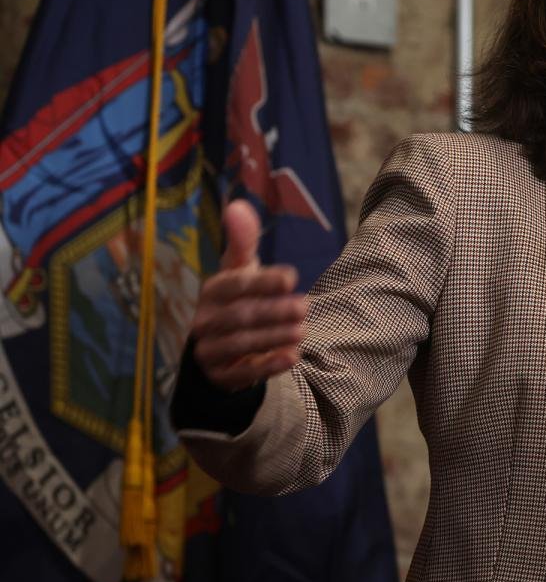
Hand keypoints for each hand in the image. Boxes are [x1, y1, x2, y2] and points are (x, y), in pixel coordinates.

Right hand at [190, 200, 306, 390]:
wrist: (219, 348)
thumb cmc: (236, 300)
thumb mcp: (239, 271)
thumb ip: (242, 241)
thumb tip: (238, 205)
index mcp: (211, 291)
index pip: (233, 285)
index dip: (262, 281)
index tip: (292, 277)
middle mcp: (204, 321)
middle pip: (239, 315)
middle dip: (273, 311)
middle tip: (305, 306)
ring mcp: (208, 350)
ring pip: (240, 344)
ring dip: (273, 336)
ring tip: (303, 330)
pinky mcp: (218, 376)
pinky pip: (240, 374)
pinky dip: (268, 366)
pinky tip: (293, 357)